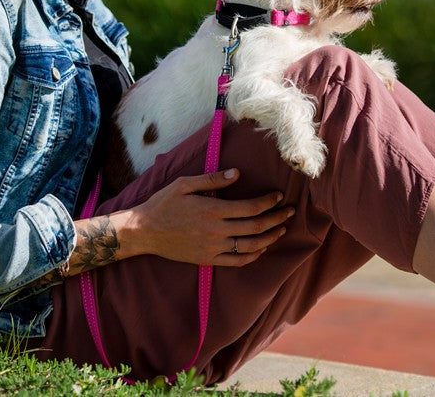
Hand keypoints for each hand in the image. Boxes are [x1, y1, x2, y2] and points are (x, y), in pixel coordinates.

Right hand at [126, 168, 292, 265]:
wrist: (144, 232)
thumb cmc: (163, 204)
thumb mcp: (184, 184)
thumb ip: (212, 180)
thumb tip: (237, 174)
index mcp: (212, 210)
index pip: (250, 207)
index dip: (268, 202)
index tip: (278, 196)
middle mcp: (216, 231)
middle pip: (256, 227)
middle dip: (277, 219)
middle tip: (290, 212)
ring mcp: (212, 248)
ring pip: (250, 246)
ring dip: (270, 238)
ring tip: (281, 229)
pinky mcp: (208, 259)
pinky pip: (237, 261)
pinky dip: (253, 256)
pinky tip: (261, 248)